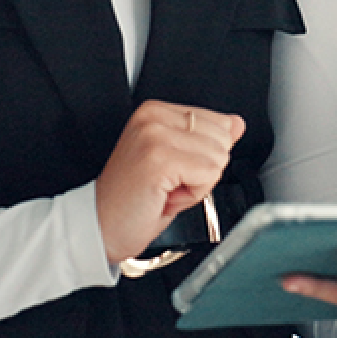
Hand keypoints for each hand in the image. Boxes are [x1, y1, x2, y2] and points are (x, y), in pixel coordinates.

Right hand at [95, 101, 245, 265]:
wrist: (99, 227)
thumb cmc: (133, 199)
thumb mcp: (177, 160)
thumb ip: (208, 137)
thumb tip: (236, 123)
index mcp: (156, 111)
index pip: (219, 122)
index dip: (204, 155)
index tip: (172, 170)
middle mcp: (154, 117)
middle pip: (223, 139)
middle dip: (203, 170)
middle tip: (168, 182)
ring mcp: (154, 136)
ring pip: (219, 158)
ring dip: (198, 184)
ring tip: (165, 189)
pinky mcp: (159, 160)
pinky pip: (208, 175)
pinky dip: (193, 194)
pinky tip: (165, 197)